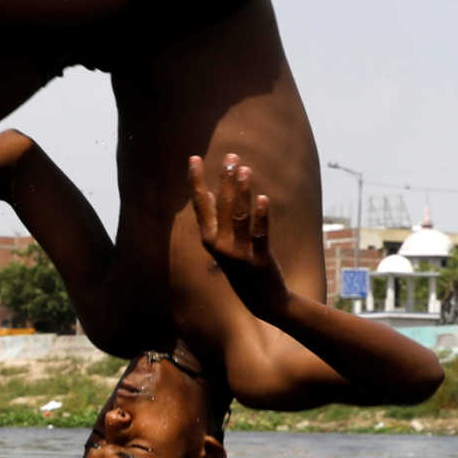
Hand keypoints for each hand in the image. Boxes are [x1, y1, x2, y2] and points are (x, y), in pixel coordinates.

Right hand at [188, 154, 284, 303]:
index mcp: (209, 240)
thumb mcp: (222, 246)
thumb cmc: (242, 269)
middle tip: (231, 156)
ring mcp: (239, 254)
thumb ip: (214, 221)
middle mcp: (220, 246)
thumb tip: (207, 193)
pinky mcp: (259, 260)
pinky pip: (259, 235)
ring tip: (245, 169)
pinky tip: (263, 198)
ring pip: (238, 217)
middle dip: (225, 180)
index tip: (194, 158)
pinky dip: (260, 216)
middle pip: (220, 207)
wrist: (263, 301)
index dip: (196, 182)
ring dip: (241, 192)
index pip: (200, 206)